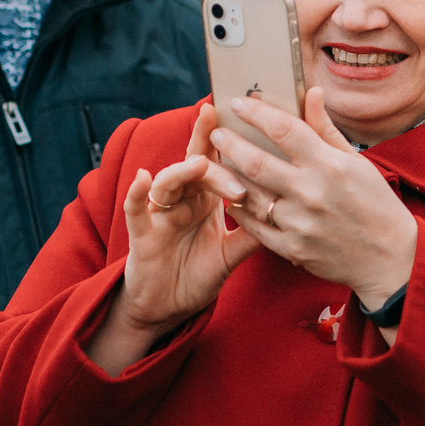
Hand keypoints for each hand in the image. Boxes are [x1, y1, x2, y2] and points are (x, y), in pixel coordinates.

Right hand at [86, 105, 261, 373]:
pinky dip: (138, 193)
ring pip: (168, 181)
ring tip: (199, 165)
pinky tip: (143, 178)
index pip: (216, 161)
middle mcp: (182, 199)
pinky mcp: (141, 233)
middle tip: (238, 179)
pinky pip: (136, 208)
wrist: (168, 308)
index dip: (225, 139)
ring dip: (183, 172)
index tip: (242, 118)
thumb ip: (254, 232)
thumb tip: (288, 211)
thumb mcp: (232, 253)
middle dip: (215, 163)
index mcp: (205, 199)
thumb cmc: (198, 275)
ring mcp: (161, 213)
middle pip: (196, 166)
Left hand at [214, 91, 417, 311]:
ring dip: (229, 176)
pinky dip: (239, 209)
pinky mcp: (293, 248)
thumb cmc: (375, 204)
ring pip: (250, 194)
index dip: (256, 113)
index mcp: (330, 165)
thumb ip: (326, 129)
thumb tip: (312, 93)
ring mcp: (300, 224)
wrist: (388, 259)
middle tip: (217, 134)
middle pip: (256, 162)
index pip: (284, 130)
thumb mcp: (357, 162)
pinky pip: (254, 226)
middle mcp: (312, 193)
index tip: (237, 102)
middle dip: (230, 144)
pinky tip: (231, 197)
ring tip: (219, 163)